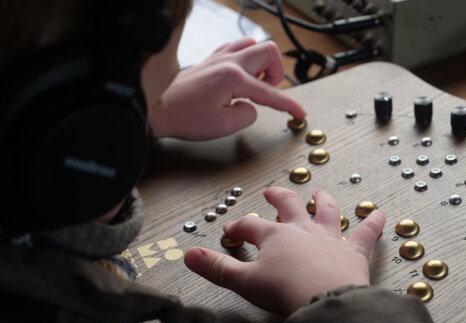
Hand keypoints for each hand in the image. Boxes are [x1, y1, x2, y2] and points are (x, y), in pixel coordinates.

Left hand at [150, 37, 305, 139]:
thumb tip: (250, 107)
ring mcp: (218, 57)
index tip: (299, 112)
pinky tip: (239, 77)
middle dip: (276, 73)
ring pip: (253, 45)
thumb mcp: (223, 126)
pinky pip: (237, 49)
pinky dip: (245, 61)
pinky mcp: (210, 60)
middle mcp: (227, 62)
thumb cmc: (184, 117)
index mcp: (233, 78)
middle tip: (267, 92)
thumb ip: (247, 116)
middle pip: (268, 51)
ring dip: (261, 64)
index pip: (270, 92)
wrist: (158, 108)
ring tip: (253, 85)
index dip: (289, 104)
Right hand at [184, 187, 385, 315]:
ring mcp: (330, 238)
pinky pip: (366, 234)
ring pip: (327, 212)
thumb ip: (216, 268)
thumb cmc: (285, 291)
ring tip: (320, 193)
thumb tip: (188, 255)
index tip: (231, 231)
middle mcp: (303, 230)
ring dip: (323, 201)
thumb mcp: (244, 282)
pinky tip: (380, 214)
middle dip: (278, 198)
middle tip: (271, 194)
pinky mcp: (354, 252)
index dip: (238, 227)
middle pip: (288, 206)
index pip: (250, 226)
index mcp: (275, 237)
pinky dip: (374, 224)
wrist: (325, 302)